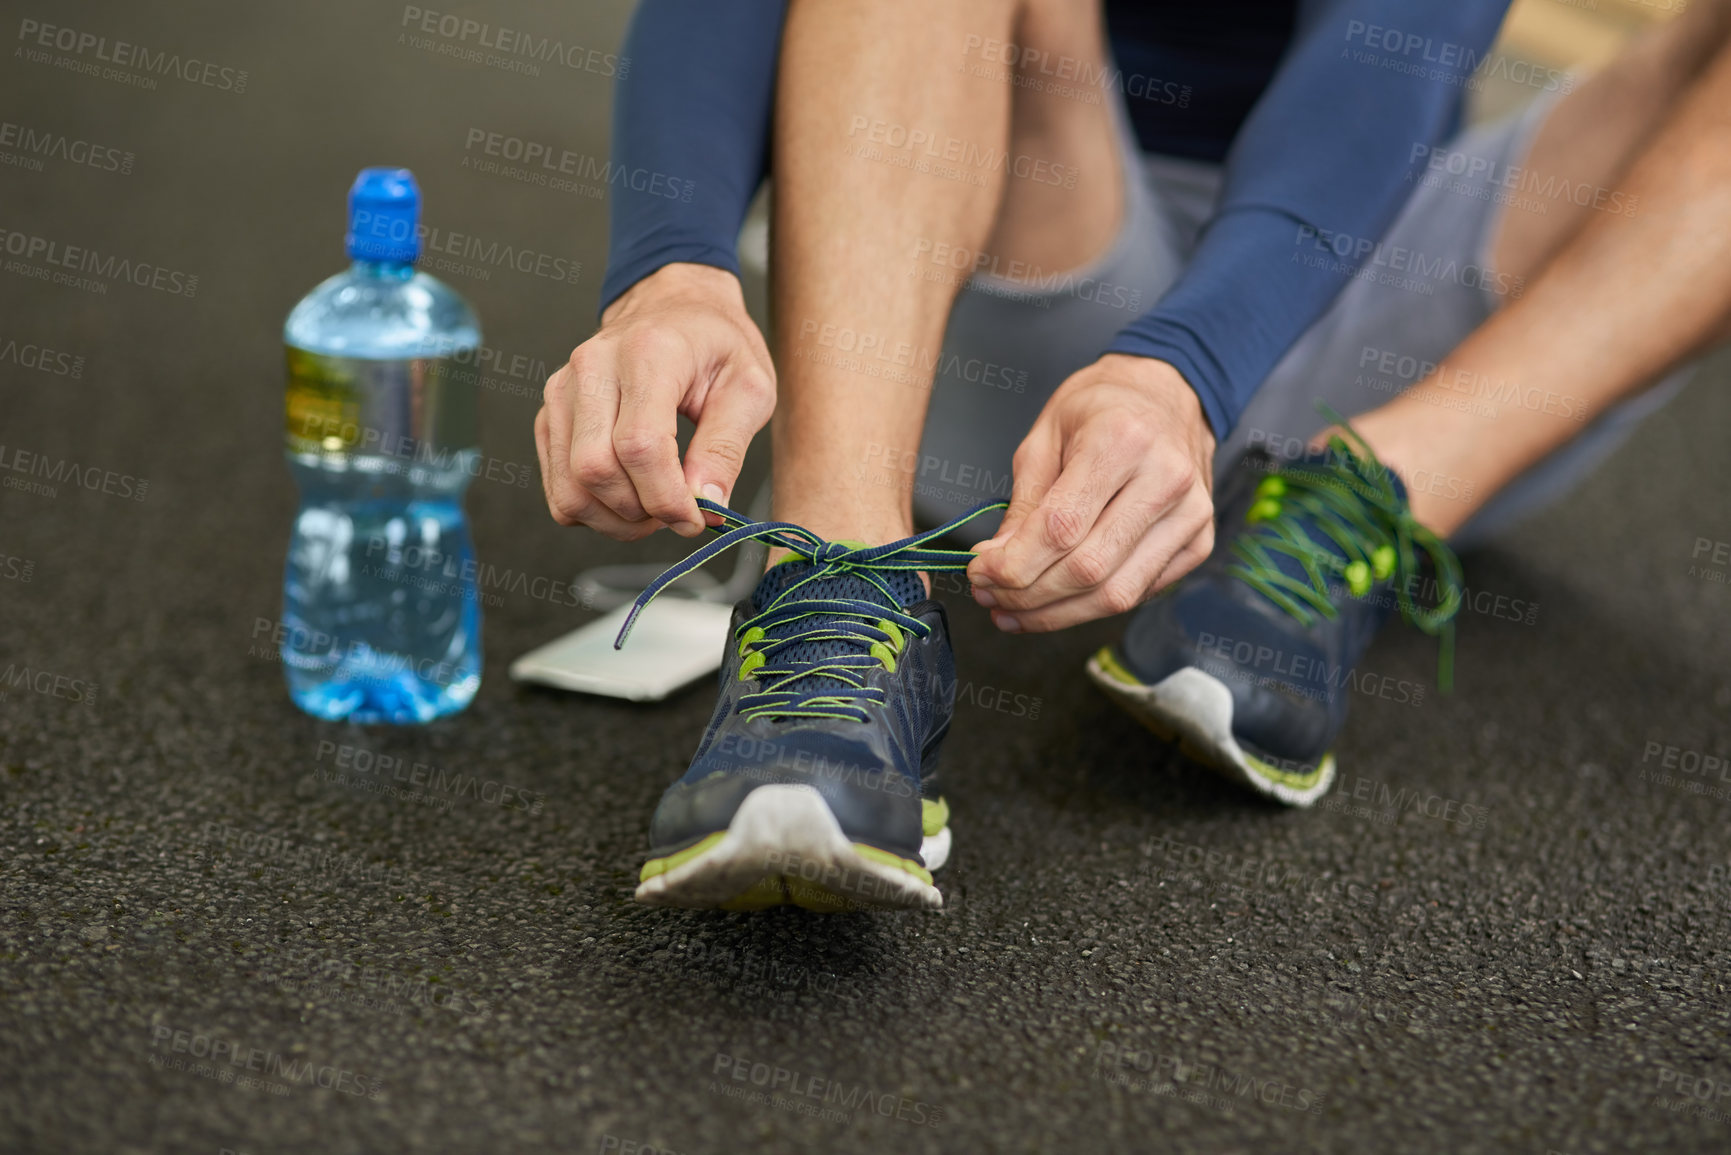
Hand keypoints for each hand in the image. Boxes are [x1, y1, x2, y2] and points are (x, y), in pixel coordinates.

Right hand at [535, 262, 774, 539]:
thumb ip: (727, 448)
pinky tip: (629, 495)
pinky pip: (559, 488)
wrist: (674, 308)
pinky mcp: (549, 416)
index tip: (697, 518)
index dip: (668, 497)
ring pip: (570, 489)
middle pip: (595, 470)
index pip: (640, 445)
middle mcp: (593, 367)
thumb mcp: (749, 387)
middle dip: (641, 512)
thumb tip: (707, 505)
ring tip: (655, 507)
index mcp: (647, 352)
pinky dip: (594, 510)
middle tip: (678, 514)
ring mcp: (562, 391)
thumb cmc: (714, 345)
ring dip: (616, 520)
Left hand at [966, 354, 1215, 631]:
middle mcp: (1166, 479)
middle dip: (1027, 596)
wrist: (1169, 393)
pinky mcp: (1200, 542)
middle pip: (1088, 570)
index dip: (1013, 565)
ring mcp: (1191, 515)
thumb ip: (1024, 504)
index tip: (979, 572)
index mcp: (1122, 440)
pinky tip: (1058, 602)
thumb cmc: (1102, 407)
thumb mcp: (1046, 436)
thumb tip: (998, 562)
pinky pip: (1139, 593)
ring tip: (1013, 611)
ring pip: (1116, 595)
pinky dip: (1091, 607)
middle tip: (989, 596)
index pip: (1061, 529)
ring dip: (1056, 614)